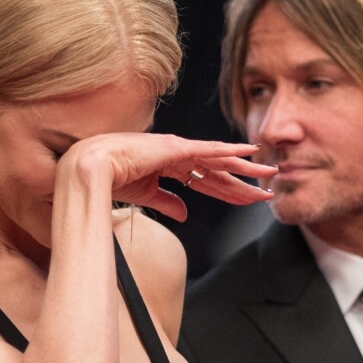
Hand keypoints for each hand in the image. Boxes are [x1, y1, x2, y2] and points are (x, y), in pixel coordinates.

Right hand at [56, 133, 276, 220]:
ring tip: (270, 172)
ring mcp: (182, 151)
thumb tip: (184, 214)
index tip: (249, 199)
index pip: (210, 182)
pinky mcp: (178, 148)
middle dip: (245, 184)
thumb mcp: (147, 195)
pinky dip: (231, 150)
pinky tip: (250, 152)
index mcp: (174, 167)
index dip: (231, 192)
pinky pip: (211, 150)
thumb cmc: (113, 177)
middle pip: (221, 173)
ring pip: (222, 161)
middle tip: (268, 191)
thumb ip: (168, 202)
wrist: (92, 168)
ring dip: (247, 169)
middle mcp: (182, 157)